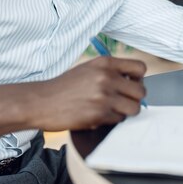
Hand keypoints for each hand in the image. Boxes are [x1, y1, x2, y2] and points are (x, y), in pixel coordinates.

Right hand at [0, 56, 146, 138]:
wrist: (41, 101)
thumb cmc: (64, 86)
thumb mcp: (88, 68)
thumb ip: (110, 72)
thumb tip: (132, 82)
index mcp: (105, 63)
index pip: (140, 68)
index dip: (139, 79)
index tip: (131, 84)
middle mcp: (107, 77)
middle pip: (141, 91)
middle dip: (134, 98)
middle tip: (123, 101)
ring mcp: (104, 96)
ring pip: (134, 108)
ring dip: (125, 111)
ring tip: (112, 110)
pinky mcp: (99, 114)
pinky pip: (118, 120)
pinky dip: (111, 120)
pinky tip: (98, 115)